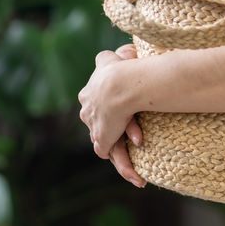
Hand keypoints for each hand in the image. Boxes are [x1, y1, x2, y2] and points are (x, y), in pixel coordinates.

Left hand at [78, 46, 145, 187]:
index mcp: (89, 95)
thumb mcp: (114, 57)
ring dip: (123, 161)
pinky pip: (113, 154)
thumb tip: (127, 50)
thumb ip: (120, 55)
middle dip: (111, 137)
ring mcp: (95, 127)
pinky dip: (125, 165)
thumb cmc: (121, 67)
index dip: (108, 113)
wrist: (118, 84)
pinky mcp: (103, 139)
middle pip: (100, 128)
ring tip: (135, 175)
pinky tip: (136, 175)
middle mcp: (88, 113)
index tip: (119, 118)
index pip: (97, 108)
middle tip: (127, 146)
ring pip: (108, 146)